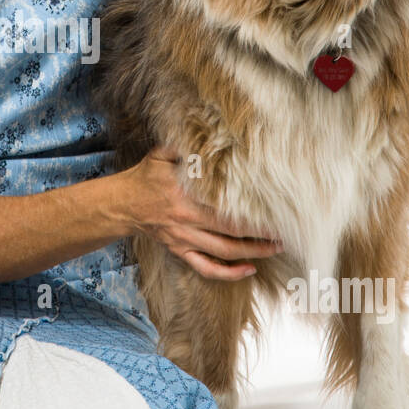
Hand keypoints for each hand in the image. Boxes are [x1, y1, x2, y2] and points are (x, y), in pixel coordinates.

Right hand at [121, 145, 284, 280]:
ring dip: (253, 252)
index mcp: (185, 196)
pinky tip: (248, 270)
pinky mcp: (181, 251)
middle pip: (232, 232)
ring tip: (275, 248)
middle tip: (285, 232)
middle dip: (261, 234)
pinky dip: (228, 273)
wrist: (122, 204)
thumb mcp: (161, 155)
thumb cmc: (145, 177)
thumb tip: (209, 135)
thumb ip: (185, 147)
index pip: (226, 207)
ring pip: (224, 252)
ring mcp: (184, 239)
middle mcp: (187, 220)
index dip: (253, 211)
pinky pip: (207, 268)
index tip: (275, 209)